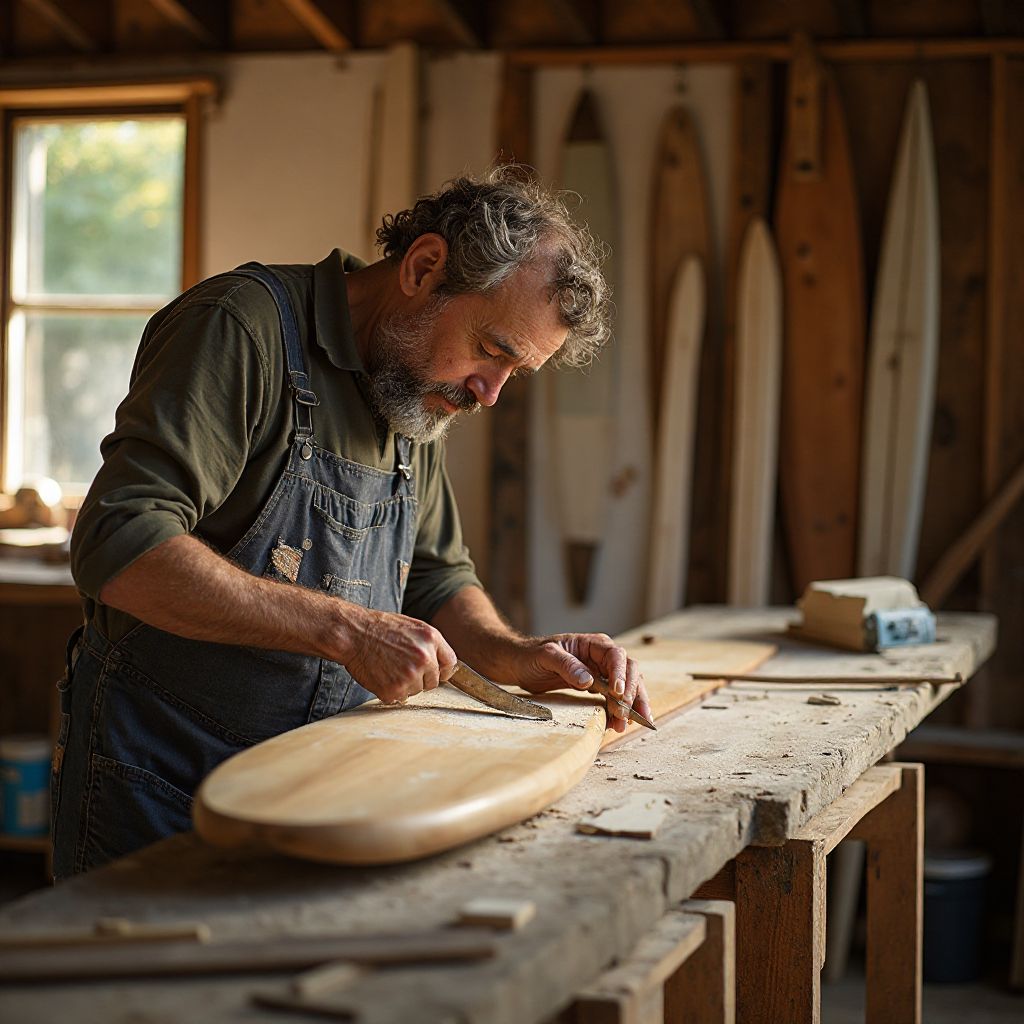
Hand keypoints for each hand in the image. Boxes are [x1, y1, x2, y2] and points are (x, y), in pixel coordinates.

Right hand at [336, 606, 457, 703]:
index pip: (450, 664)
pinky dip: (390, 691)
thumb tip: (443, 664)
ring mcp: (410, 676)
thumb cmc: (380, 629)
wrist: (354, 634)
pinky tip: (381, 676)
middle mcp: (424, 658)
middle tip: (401, 667)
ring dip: (405, 685)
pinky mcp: (394, 690)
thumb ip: (431, 645)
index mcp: (431, 639)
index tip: (434, 672)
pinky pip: (399, 698)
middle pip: (433, 682)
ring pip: (416, 691)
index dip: (441, 670)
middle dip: (421, 678)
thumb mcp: (413, 627)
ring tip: (389, 668)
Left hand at [512, 632, 652, 734]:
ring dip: (629, 705)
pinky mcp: (596, 687)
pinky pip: (614, 698)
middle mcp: (601, 657)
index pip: (616, 656)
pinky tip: (618, 724)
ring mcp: (601, 672)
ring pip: (626, 686)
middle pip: (629, 671)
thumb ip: (566, 665)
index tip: (618, 693)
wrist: (521, 664)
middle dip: (631, 694)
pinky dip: (619, 710)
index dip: (621, 674)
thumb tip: (588, 680)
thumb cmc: (531, 655)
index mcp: (592, 644)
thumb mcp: (546, 656)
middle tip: (625, 715)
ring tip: (625, 725)